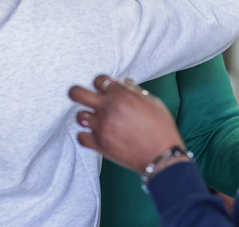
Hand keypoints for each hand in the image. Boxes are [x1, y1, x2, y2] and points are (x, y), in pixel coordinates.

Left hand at [68, 75, 185, 174]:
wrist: (162, 156)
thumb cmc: (161, 128)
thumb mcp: (153, 102)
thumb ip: (135, 90)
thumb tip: (124, 82)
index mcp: (122, 95)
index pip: (99, 80)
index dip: (100, 83)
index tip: (103, 88)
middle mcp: (108, 109)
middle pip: (77, 94)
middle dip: (76, 92)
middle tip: (80, 95)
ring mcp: (102, 127)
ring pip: (79, 116)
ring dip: (86, 116)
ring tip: (94, 119)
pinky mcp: (99, 145)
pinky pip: (81, 137)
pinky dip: (86, 135)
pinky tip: (94, 134)